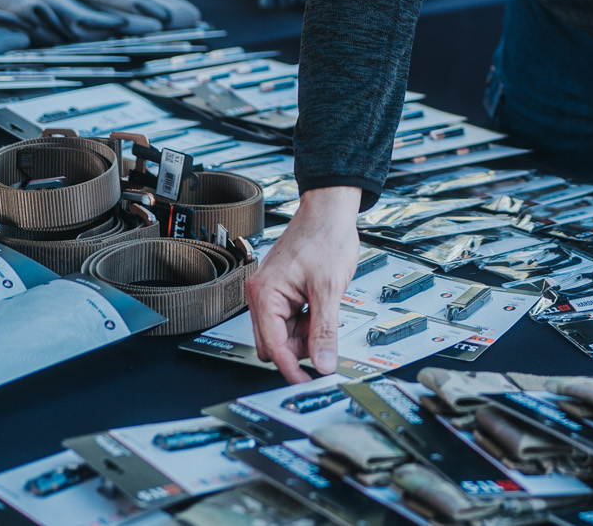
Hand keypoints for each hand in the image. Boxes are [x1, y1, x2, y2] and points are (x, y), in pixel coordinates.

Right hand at [246, 185, 360, 380]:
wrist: (330, 211)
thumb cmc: (325, 237)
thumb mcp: (329, 289)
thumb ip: (324, 330)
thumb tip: (322, 362)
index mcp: (265, 294)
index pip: (273, 346)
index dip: (292, 368)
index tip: (308, 382)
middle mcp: (262, 294)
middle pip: (275, 343)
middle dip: (300, 347)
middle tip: (326, 339)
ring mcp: (270, 292)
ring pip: (284, 333)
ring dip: (305, 333)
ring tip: (326, 311)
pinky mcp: (282, 290)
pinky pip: (289, 319)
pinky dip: (306, 320)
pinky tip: (321, 306)